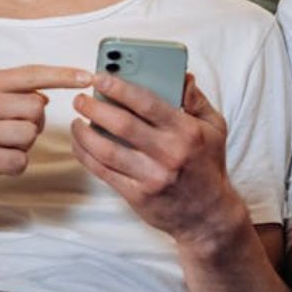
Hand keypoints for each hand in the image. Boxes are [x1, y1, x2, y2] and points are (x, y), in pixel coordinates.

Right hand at [0, 65, 91, 202]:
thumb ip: (8, 95)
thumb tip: (44, 95)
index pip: (30, 73)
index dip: (62, 75)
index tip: (87, 76)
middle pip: (37, 107)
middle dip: (33, 124)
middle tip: (8, 133)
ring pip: (31, 134)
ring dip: (22, 146)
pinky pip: (21, 160)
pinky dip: (14, 166)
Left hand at [70, 72, 244, 247]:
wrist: (209, 216)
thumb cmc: (209, 166)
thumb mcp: (215, 128)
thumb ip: (197, 100)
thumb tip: (182, 76)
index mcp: (186, 131)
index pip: (147, 103)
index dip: (120, 88)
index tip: (100, 77)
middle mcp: (168, 153)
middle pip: (122, 125)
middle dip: (95, 107)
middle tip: (81, 98)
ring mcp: (151, 176)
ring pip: (107, 150)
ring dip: (85, 133)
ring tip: (76, 121)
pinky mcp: (138, 196)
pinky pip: (104, 172)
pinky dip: (86, 156)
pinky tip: (80, 144)